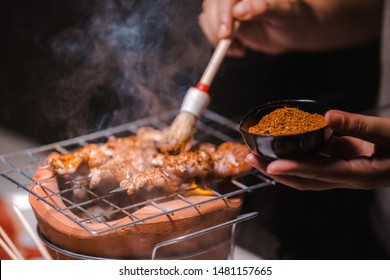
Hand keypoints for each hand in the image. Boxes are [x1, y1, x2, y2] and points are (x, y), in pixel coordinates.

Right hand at [198, 0, 381, 55]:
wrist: (295, 31)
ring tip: (235, 49)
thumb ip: (265, 7)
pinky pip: (211, 28)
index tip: (226, 33)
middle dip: (215, 26)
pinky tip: (236, 49)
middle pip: (212, 4)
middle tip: (226, 44)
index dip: (223, 12)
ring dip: (215, 36)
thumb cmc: (296, 17)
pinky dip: (218, 43)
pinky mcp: (227, 21)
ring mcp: (230, 8)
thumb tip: (241, 9)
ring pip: (208, 16)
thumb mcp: (286, 12)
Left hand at [245, 110, 389, 189]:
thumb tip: (328, 116)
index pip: (322, 172)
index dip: (296, 170)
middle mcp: (347, 177)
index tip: (273, 166)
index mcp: (361, 173)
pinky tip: (284, 147)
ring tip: (259, 156)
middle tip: (252, 160)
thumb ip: (359, 125)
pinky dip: (297, 157)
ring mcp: (343, 171)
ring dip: (282, 166)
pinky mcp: (342, 162)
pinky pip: (315, 162)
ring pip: (306, 174)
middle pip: (306, 179)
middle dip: (277, 172)